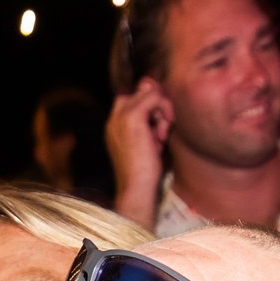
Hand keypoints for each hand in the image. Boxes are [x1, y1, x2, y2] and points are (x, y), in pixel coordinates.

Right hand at [105, 80, 173, 225]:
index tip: (160, 125)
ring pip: (149, 92)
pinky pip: (154, 96)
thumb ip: (152, 126)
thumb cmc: (145, 174)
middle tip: (162, 131)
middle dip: (157, 106)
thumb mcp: (148, 146)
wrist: (136, 189)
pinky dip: (165, 110)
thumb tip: (161, 105)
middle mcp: (114, 118)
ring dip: (162, 111)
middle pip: (141, 91)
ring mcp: (121, 116)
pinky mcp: (132, 117)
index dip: (151, 105)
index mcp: (115, 125)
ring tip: (161, 137)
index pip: (133, 98)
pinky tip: (164, 133)